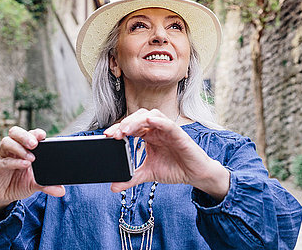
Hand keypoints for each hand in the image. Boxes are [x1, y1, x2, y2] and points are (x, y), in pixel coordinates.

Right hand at [0, 126, 64, 221]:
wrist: (2, 197)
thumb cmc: (19, 184)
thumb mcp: (35, 185)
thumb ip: (47, 185)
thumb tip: (62, 191)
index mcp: (24, 148)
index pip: (29, 134)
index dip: (36, 133)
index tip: (43, 136)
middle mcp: (13, 149)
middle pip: (15, 132)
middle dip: (25, 136)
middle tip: (35, 144)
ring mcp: (3, 156)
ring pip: (6, 142)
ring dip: (19, 148)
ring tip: (31, 158)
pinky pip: (3, 161)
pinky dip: (15, 162)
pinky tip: (24, 164)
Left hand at [104, 109, 229, 199]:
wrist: (194, 175)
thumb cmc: (174, 168)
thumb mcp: (148, 173)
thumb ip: (132, 178)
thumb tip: (113, 187)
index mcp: (148, 135)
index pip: (131, 126)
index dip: (119, 129)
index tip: (107, 136)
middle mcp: (157, 130)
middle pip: (138, 117)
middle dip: (125, 124)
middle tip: (114, 134)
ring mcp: (167, 130)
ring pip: (151, 115)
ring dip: (137, 121)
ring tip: (126, 130)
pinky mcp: (179, 134)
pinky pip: (168, 123)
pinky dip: (159, 121)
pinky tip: (150, 121)